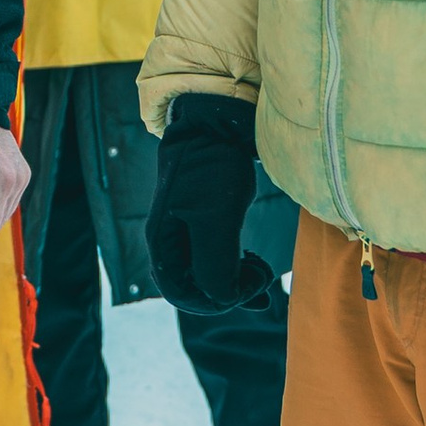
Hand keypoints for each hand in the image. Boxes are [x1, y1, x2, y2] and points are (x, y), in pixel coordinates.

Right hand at [146, 95, 268, 312]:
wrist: (215, 124)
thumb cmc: (211, 167)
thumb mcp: (214, 218)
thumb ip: (214, 265)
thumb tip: (223, 299)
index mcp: (163, 243)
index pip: (181, 294)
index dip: (214, 301)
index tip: (245, 290)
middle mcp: (169, 241)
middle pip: (194, 288)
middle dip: (228, 292)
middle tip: (260, 279)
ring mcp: (186, 231)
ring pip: (208, 274)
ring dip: (235, 282)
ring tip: (262, 272)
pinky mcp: (203, 221)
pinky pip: (216, 258)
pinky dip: (237, 268)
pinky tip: (256, 264)